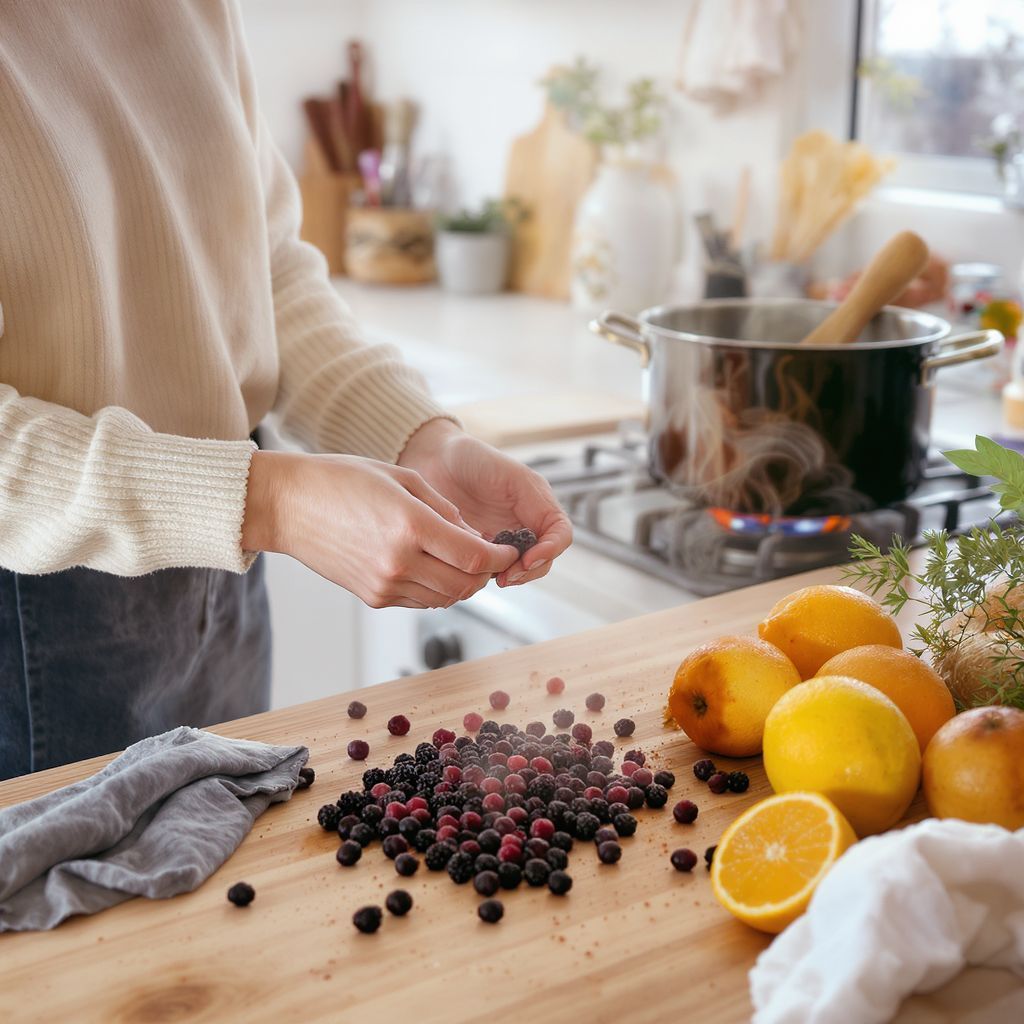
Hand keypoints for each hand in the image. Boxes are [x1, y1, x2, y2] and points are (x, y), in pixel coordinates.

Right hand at [241, 450, 517, 608]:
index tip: (508, 550)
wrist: (287, 506)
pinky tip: (432, 567)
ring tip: (462, 562)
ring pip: (445, 598)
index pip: (474, 556)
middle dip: (486, 573)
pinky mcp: (373, 596)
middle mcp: (399, 561)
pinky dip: (436, 589)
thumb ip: (444, 509)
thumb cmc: (341, 480)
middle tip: (490, 557)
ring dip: (462, 584)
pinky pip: (420, 601)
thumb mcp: (401, 478)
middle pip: (465, 584)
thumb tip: (475, 538)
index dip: (500, 557)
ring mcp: (385, 584)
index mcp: (410, 526)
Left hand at [397, 420, 571, 586]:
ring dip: (509, 576)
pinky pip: (491, 570)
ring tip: (491, 576)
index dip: (550, 551)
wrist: (432, 459)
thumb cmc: (470, 458)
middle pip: (543, 559)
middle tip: (506, 576)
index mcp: (537, 504)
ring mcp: (503, 539)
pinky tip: (472, 569)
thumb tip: (540, 537)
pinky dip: (486, 574)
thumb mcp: (509, 473)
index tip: (527, 560)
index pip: (561, 535)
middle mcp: (524, 524)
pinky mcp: (480, 549)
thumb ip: (533, 500)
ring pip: (519, 569)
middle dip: (528, 571)